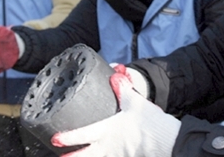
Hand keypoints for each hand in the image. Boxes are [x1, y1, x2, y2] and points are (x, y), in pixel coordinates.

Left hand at [51, 66, 180, 156]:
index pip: (84, 134)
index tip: (55, 140)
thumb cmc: (150, 123)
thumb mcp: (135, 102)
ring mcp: (119, 156)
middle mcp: (109, 147)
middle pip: (86, 156)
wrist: (168, 141)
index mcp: (108, 131)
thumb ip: (123, 89)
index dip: (68, 138)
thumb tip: (115, 75)